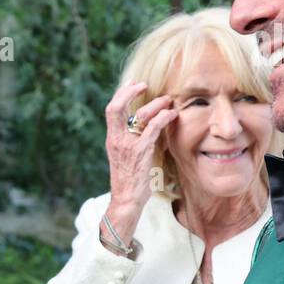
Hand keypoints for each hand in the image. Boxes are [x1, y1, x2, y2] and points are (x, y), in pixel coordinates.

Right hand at [102, 81, 178, 244]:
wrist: (126, 200)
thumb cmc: (129, 180)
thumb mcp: (125, 157)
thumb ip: (132, 141)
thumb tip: (146, 127)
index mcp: (112, 139)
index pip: (111, 110)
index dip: (121, 93)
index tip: (132, 83)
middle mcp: (116, 139)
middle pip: (115, 107)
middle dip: (130, 92)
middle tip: (146, 85)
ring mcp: (127, 145)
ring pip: (139, 116)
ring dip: (156, 104)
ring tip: (168, 100)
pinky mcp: (140, 152)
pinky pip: (153, 129)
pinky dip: (164, 118)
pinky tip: (173, 115)